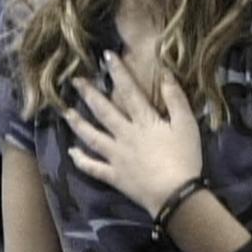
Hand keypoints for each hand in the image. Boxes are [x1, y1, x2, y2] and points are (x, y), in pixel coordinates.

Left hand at [63, 51, 202, 217]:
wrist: (176, 195)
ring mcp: (116, 156)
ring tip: (65, 112)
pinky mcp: (114, 176)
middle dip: (88, 93)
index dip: (118, 72)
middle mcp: (124, 134)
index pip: (128, 91)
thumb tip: (165, 72)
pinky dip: (81, 160)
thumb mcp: (186, 124)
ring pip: (92, 136)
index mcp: (143, 121)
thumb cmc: (184, 158)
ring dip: (77, 123)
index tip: (106, 55)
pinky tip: (71, 152)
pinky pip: (93, 167)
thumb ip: (175, 98)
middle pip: (103, 111)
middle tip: (74, 80)